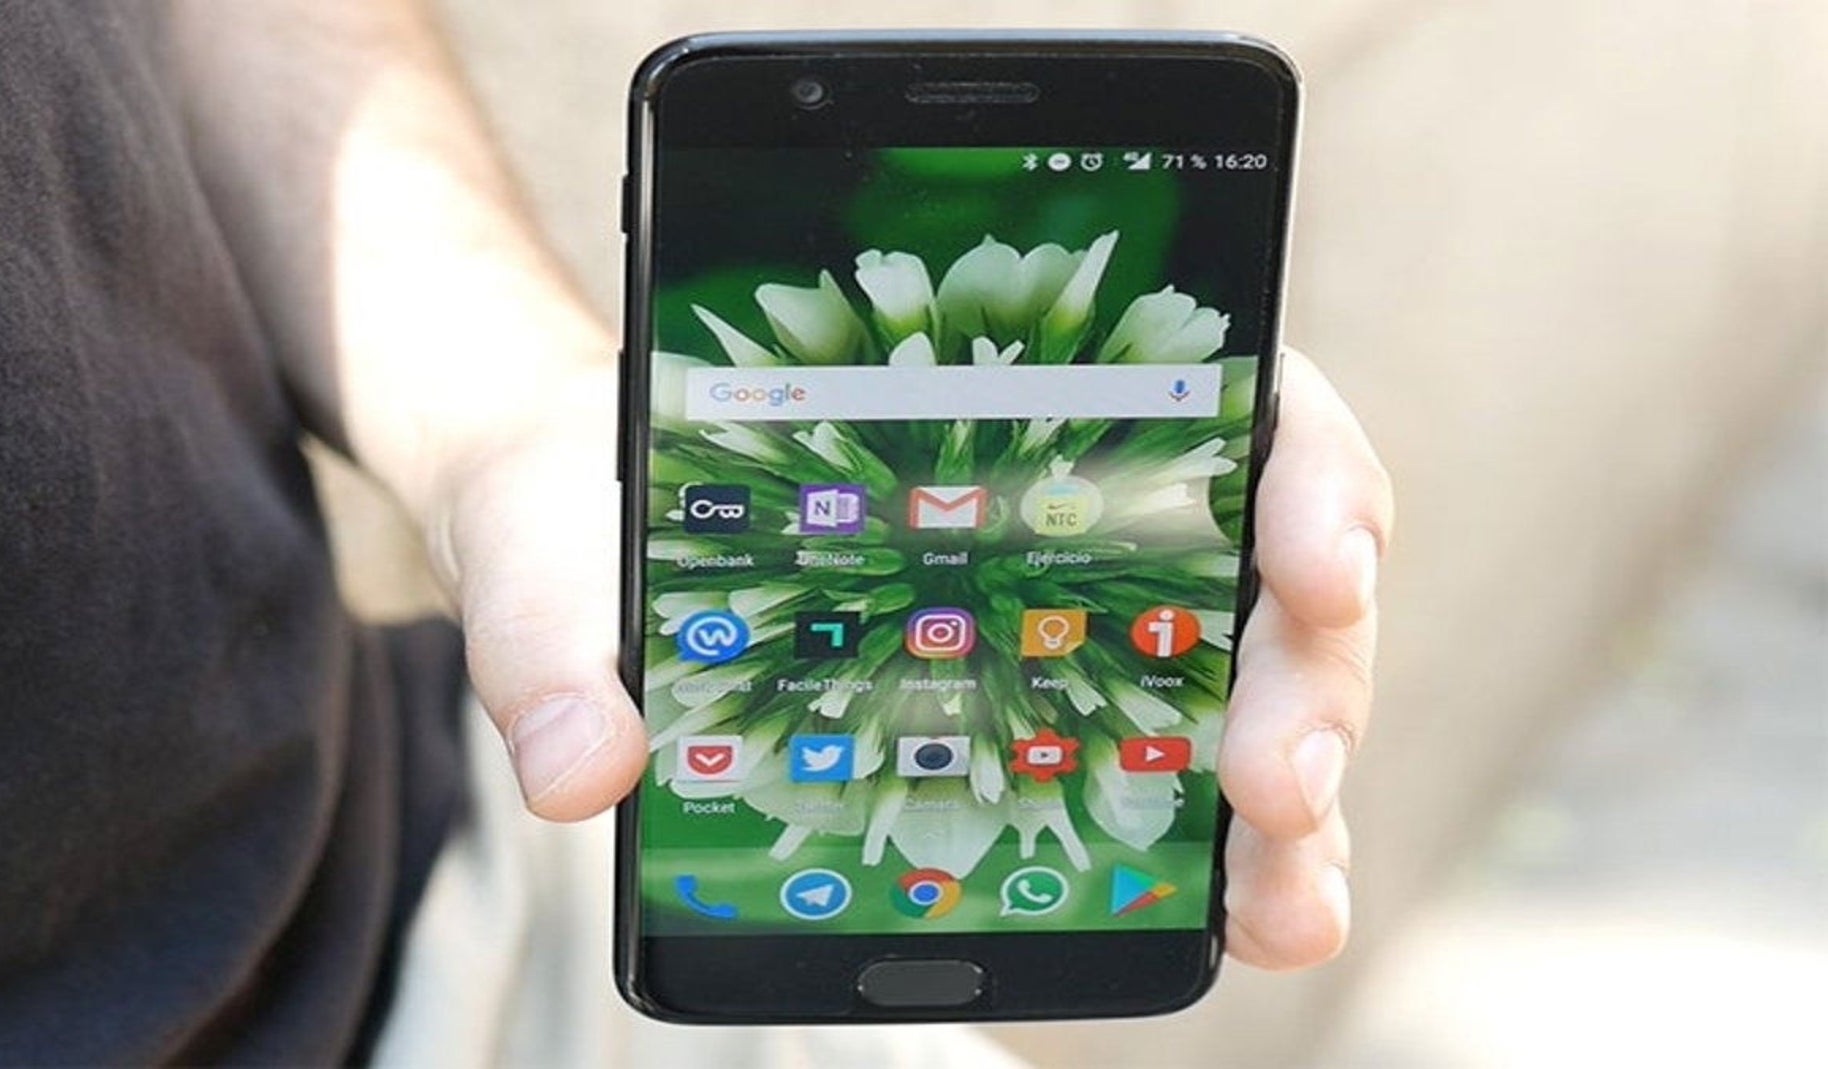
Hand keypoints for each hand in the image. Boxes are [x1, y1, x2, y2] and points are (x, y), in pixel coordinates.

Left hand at [427, 346, 1390, 976]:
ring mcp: (1077, 605)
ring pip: (1251, 679)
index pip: (1225, 393)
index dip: (1301, 471)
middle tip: (1277, 782)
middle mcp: (1077, 492)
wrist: (561, 525)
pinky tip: (1243, 924)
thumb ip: (556, 629)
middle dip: (1307, 674)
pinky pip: (1177, 764)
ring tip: (1283, 905)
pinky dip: (1230, 848)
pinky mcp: (1053, 706)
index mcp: (1009, 386)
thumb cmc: (578, 492)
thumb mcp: (551, 528)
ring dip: (1298, 792)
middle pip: (1269, 560)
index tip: (1314, 561)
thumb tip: (583, 774)